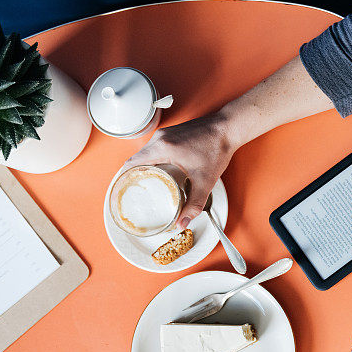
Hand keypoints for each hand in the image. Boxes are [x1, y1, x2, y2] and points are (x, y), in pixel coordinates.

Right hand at [125, 113, 234, 228]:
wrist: (228, 128)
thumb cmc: (217, 149)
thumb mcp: (204, 182)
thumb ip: (194, 204)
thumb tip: (183, 222)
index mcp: (162, 148)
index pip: (132, 163)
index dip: (124, 177)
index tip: (123, 189)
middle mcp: (160, 138)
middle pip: (136, 158)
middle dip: (133, 174)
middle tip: (134, 191)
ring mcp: (165, 133)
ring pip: (145, 152)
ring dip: (143, 166)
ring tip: (145, 182)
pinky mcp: (172, 132)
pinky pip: (154, 146)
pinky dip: (152, 158)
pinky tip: (159, 169)